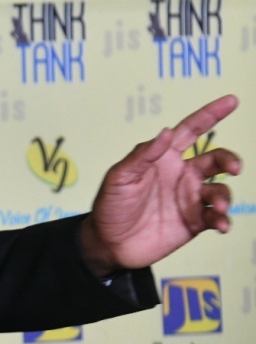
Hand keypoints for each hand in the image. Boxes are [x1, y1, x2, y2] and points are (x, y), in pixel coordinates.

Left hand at [80, 95, 241, 277]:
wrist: (109, 243)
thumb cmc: (111, 204)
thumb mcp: (119, 177)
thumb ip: (142, 155)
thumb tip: (165, 132)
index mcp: (164, 158)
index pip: (190, 130)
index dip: (210, 115)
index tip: (231, 101)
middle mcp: (181, 175)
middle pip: (215, 160)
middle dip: (229, 160)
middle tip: (233, 168)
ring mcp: (190, 199)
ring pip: (220, 189)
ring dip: (223, 195)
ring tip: (216, 205)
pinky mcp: (195, 222)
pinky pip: (217, 217)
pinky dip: (224, 219)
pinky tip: (220, 224)